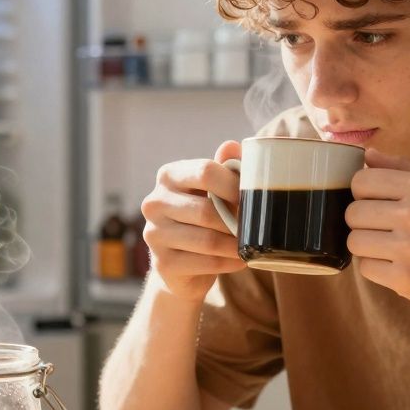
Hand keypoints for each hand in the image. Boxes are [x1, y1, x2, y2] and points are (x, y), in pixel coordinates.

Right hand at [140, 140, 245, 302]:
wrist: (182, 263)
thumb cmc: (203, 217)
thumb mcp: (214, 190)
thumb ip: (224, 168)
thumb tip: (231, 146)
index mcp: (169, 176)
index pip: (205, 172)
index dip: (234, 185)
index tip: (252, 198)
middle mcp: (155, 202)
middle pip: (206, 211)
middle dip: (235, 222)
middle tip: (255, 227)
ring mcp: (154, 234)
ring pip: (207, 240)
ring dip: (235, 245)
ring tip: (249, 245)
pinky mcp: (162, 263)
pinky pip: (206, 263)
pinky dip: (229, 262)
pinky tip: (239, 260)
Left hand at [346, 149, 409, 323]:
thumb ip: (403, 168)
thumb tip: (367, 153)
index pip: (359, 181)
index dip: (363, 194)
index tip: (378, 203)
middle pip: (352, 212)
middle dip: (364, 222)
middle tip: (388, 230)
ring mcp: (409, 248)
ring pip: (353, 241)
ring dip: (368, 247)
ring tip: (393, 248)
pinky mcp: (404, 279)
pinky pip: (364, 268)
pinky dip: (378, 269)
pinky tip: (400, 266)